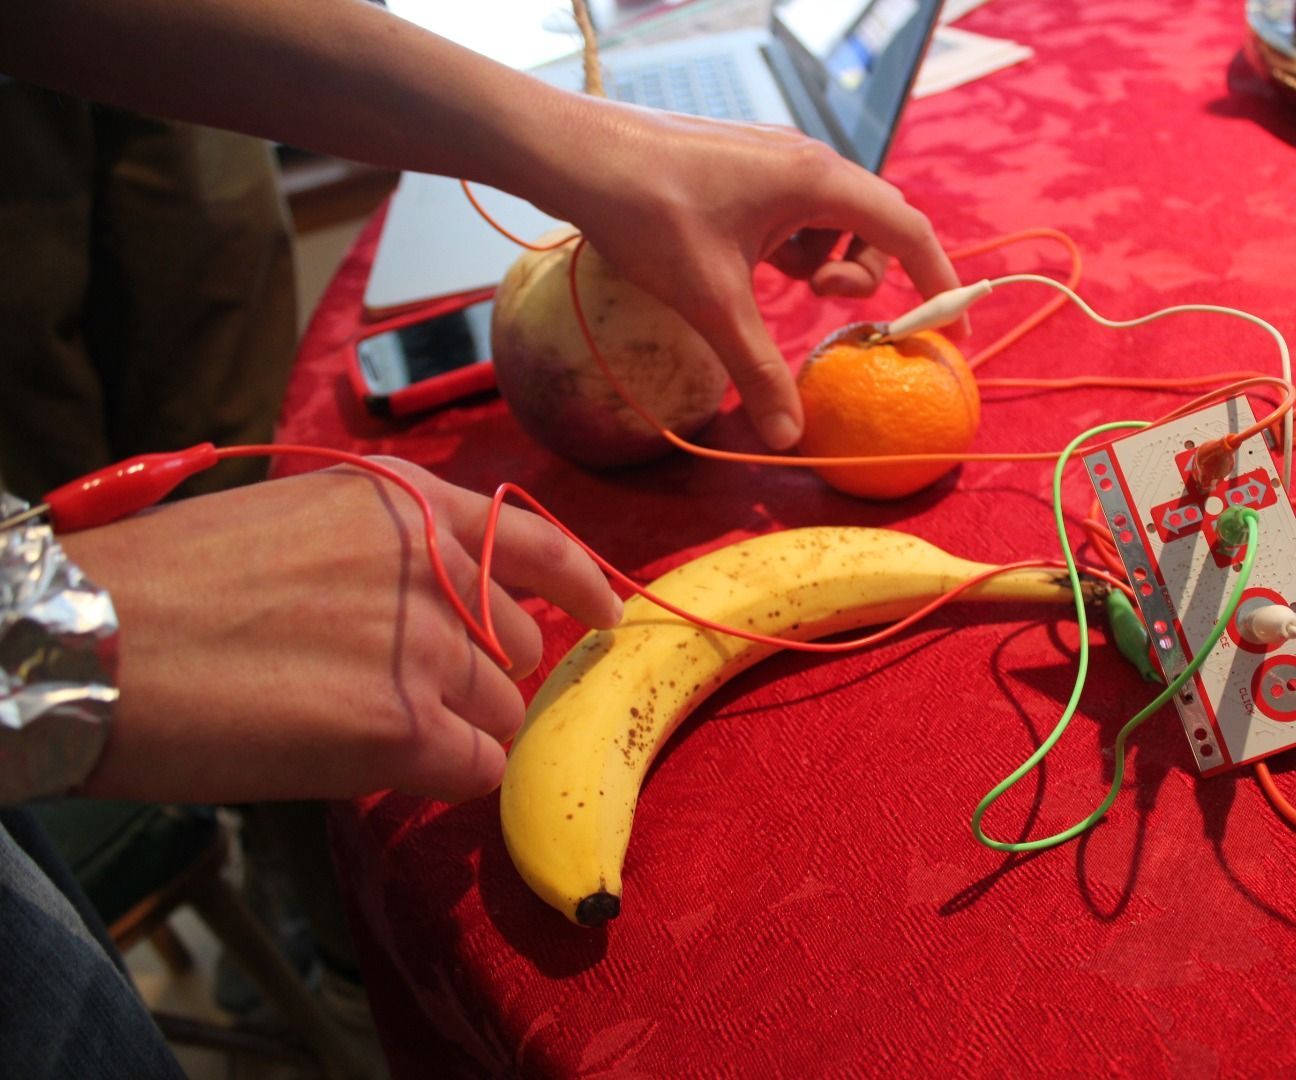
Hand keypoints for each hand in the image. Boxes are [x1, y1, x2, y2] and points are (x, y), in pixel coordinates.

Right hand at [60, 460, 621, 803]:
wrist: (89, 639)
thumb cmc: (171, 584)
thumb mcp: (300, 526)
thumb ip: (390, 558)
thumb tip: (441, 616)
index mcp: (408, 503)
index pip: (536, 543)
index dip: (582, 586)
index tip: (609, 615)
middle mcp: (435, 564)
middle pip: (518, 648)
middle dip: (481, 677)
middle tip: (406, 692)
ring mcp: (427, 645)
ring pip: (497, 715)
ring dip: (452, 732)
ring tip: (363, 727)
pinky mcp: (403, 727)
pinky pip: (471, 770)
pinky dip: (440, 776)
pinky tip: (375, 764)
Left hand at [540, 102, 966, 450]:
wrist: (579, 157)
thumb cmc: (649, 213)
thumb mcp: (712, 301)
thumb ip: (758, 368)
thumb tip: (789, 435)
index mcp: (816, 179)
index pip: (906, 228)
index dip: (937, 279)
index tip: (950, 329)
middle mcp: (805, 161)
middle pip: (874, 221)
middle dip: (866, 272)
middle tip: (826, 304)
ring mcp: (773, 163)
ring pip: (831, 219)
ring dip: (824, 260)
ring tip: (785, 286)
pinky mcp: (745, 172)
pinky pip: (794, 214)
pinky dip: (791, 248)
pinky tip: (754, 269)